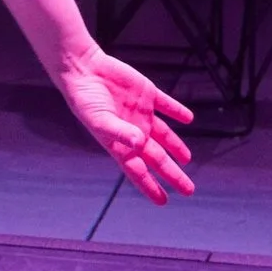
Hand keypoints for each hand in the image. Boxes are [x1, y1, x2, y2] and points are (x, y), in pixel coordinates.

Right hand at [55, 47, 195, 203]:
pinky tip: (188, 118)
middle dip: (172, 173)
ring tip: (187, 159)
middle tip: (188, 189)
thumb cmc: (85, 100)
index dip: (150, 186)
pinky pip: (166, 105)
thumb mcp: (100, 120)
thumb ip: (121, 132)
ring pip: (164, 134)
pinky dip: (177, 112)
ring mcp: (141, 113)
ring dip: (176, 146)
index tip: (163, 201)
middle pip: (157, 157)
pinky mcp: (146, 94)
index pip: (138, 170)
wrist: (83, 70)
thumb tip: (141, 144)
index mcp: (120, 143)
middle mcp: (133, 131)